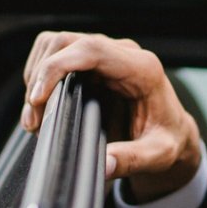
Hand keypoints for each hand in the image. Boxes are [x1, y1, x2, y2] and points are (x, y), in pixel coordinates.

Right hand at [22, 31, 202, 199]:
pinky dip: (41, 75)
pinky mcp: (93, 61)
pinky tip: (43, 103)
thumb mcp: (158, 155)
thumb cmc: (167, 139)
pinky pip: (57, 53)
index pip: (92, 50)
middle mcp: (124, 54)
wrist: (172, 131)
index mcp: (143, 69)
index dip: (57, 67)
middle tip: (34, 120)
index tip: (37, 98)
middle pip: (66, 43)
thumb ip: (132, 160)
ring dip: (37, 75)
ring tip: (35, 115)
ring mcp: (107, 53)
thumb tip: (103, 165)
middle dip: (40, 77)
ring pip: (57, 44)